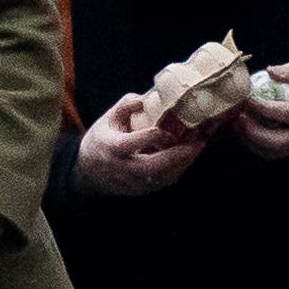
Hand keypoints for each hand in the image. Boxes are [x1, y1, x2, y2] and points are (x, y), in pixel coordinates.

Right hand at [72, 90, 211, 198]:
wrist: (88, 174)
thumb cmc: (100, 141)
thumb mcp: (107, 120)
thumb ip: (125, 106)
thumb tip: (146, 98)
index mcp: (112, 148)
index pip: (133, 142)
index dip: (154, 135)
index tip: (170, 127)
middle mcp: (123, 168)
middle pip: (154, 165)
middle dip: (178, 154)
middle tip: (199, 141)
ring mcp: (134, 182)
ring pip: (164, 176)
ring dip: (184, 162)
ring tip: (199, 146)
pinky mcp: (144, 189)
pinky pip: (166, 180)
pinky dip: (180, 168)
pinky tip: (189, 155)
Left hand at [232, 61, 288, 158]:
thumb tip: (269, 71)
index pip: (286, 114)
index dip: (263, 107)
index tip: (248, 98)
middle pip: (277, 141)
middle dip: (253, 131)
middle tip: (239, 116)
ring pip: (272, 152)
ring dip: (250, 141)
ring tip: (236, 124)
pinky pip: (271, 154)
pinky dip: (254, 146)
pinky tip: (244, 132)